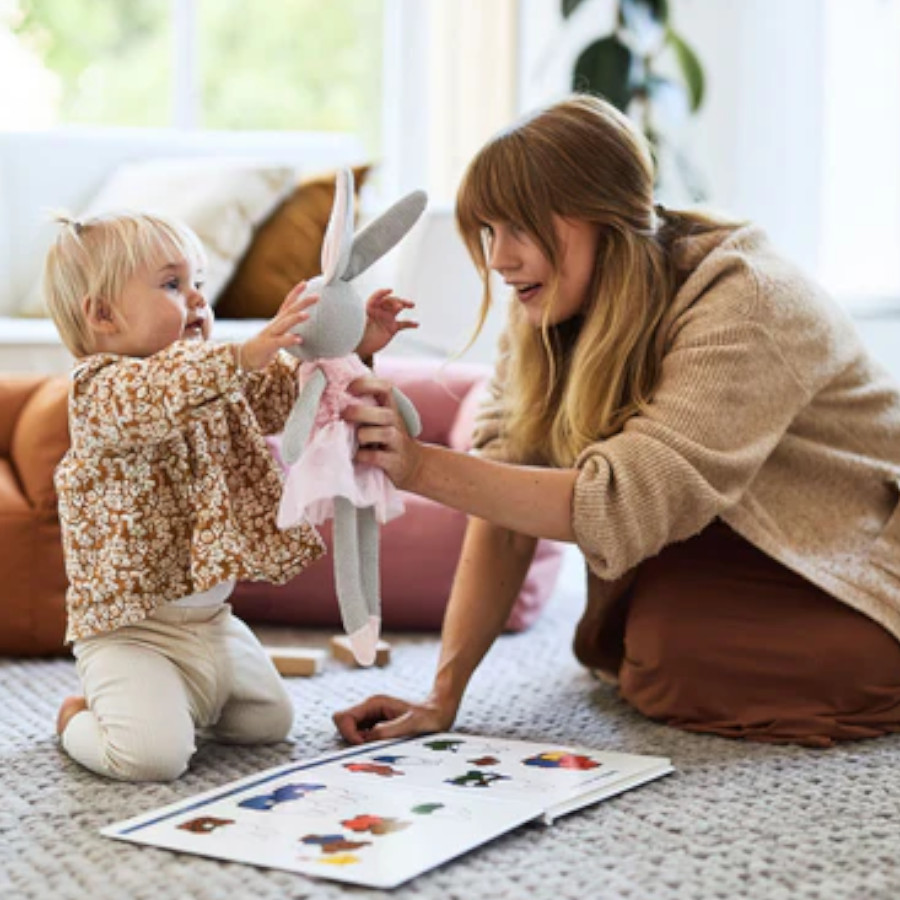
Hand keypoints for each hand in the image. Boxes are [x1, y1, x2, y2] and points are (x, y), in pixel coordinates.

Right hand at [237, 281, 316, 371]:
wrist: (245, 355)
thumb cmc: (266, 344)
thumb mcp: (279, 332)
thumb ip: (289, 326)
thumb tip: (305, 322)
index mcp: (278, 320)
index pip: (287, 303)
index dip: (295, 292)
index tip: (305, 282)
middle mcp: (275, 324)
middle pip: (289, 310)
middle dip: (303, 302)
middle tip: (316, 296)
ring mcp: (270, 334)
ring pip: (284, 324)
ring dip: (295, 318)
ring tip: (307, 314)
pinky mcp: (268, 345)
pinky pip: (279, 342)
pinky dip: (289, 340)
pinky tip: (299, 339)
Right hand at [332, 693, 457, 744]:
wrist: (440, 713)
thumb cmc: (428, 717)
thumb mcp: (410, 725)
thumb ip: (387, 731)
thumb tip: (365, 741)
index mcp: (373, 703)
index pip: (342, 717)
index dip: (348, 734)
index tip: (364, 745)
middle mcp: (369, 710)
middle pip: (342, 726)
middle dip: (352, 741)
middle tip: (374, 749)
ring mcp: (371, 719)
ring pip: (350, 735)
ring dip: (360, 746)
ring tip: (382, 749)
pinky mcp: (376, 729)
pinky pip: (361, 740)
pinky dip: (367, 748)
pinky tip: (384, 750)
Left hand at [345, 375, 422, 488]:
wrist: (415, 465)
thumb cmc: (389, 439)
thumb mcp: (383, 420)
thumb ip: (367, 409)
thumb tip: (334, 398)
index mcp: (391, 409)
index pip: (385, 388)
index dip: (366, 384)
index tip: (348, 389)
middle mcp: (396, 423)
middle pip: (384, 413)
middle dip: (360, 412)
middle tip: (343, 416)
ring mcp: (397, 442)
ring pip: (383, 433)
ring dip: (363, 435)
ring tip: (355, 440)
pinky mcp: (395, 461)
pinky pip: (376, 456)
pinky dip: (362, 456)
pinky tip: (356, 456)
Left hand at [355, 288, 417, 359]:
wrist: (360, 348)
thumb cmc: (357, 334)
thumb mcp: (358, 324)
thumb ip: (363, 318)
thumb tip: (365, 313)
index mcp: (370, 307)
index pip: (377, 297)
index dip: (382, 293)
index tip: (390, 290)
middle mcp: (379, 311)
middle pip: (390, 301)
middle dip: (397, 300)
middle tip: (402, 304)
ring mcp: (387, 319)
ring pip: (397, 308)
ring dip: (405, 304)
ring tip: (411, 305)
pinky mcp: (392, 328)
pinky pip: (403, 323)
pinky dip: (410, 323)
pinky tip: (416, 324)